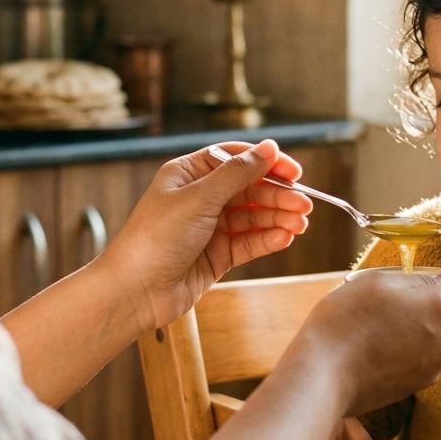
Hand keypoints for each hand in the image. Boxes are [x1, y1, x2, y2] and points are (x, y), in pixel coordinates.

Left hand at [102, 140, 312, 331]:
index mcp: (188, 174)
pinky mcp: (217, 255)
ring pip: (253, 217)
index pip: (234, 159)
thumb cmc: (155, 238)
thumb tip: (269, 148)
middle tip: (304, 204)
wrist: (136, 290)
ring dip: (278, 218)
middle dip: (278, 195)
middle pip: (249, 189)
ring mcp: (209, 227)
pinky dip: (268, 239)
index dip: (265, 163)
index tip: (294, 171)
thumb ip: (237, 174)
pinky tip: (285, 237)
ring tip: (300, 224)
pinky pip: (249, 242)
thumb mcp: (199, 198)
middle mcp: (200, 198)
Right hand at [293, 266, 440, 416]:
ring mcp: (435, 368)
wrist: (323, 374)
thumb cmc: (347, 320)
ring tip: (407, 314)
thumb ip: (422, 280)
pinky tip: (394, 338)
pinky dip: (426, 345)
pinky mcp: (419, 385)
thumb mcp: (381, 282)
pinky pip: (434, 359)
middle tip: (437, 292)